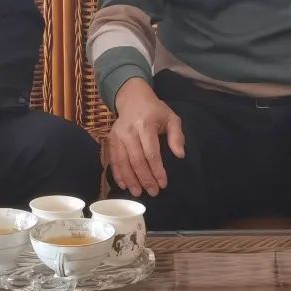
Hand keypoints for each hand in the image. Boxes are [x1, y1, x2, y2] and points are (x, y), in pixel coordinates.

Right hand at [107, 78, 184, 197]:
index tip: (163, 183)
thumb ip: (177, 136)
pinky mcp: (110, 139)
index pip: (151, 152)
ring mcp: (117, 135)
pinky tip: (124, 184)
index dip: (157, 170)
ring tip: (138, 192)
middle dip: (145, 178)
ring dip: (130, 179)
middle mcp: (129, 131)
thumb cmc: (155, 110)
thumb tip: (180, 155)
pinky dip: (117, 173)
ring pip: (122, 162)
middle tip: (153, 192)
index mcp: (145, 125)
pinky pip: (113, 159)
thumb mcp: (171, 118)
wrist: (132, 98)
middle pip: (136, 160)